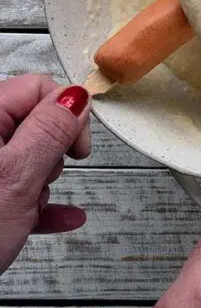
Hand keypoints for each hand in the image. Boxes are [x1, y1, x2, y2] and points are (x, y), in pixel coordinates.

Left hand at [0, 75, 90, 271]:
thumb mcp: (17, 176)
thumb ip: (50, 131)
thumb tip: (76, 97)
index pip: (37, 89)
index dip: (66, 113)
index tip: (76, 146)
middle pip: (34, 125)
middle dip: (52, 154)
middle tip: (46, 178)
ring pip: (28, 161)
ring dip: (43, 185)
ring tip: (32, 207)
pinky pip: (18, 192)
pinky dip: (41, 205)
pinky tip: (63, 218)